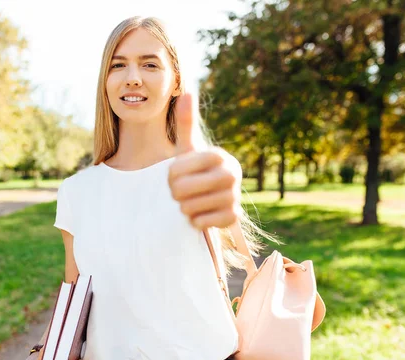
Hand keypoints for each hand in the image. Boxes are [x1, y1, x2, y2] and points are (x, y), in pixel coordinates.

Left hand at [168, 93, 241, 229]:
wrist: (210, 196)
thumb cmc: (194, 170)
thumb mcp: (187, 148)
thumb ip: (185, 122)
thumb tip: (187, 92)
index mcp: (218, 154)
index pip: (176, 170)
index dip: (170, 175)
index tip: (177, 174)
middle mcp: (232, 173)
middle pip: (181, 190)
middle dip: (176, 193)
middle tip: (182, 191)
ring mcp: (234, 196)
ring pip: (189, 208)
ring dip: (185, 208)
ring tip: (192, 201)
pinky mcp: (233, 217)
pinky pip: (200, 222)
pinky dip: (195, 221)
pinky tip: (201, 213)